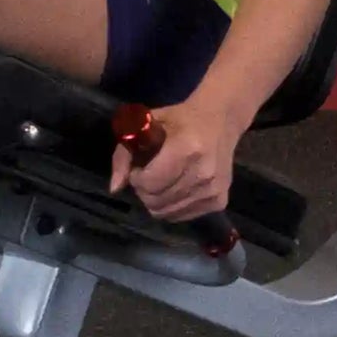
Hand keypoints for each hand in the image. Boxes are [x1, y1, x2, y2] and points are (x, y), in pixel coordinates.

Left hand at [108, 95, 243, 222]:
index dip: (136, 178)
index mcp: (186, 149)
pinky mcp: (219, 201)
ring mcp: (214, 190)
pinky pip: (181, 216)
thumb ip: (124, 155)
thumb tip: (115, 189)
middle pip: (156, 201)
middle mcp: (204, 173)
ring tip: (162, 180)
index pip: (150, 183)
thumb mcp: (147, 126)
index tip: (138, 167)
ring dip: (156, 199)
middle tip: (148, 174)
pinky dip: (171, 206)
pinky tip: (175, 187)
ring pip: (167, 212)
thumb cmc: (181, 120)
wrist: (221, 120)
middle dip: (144, 190)